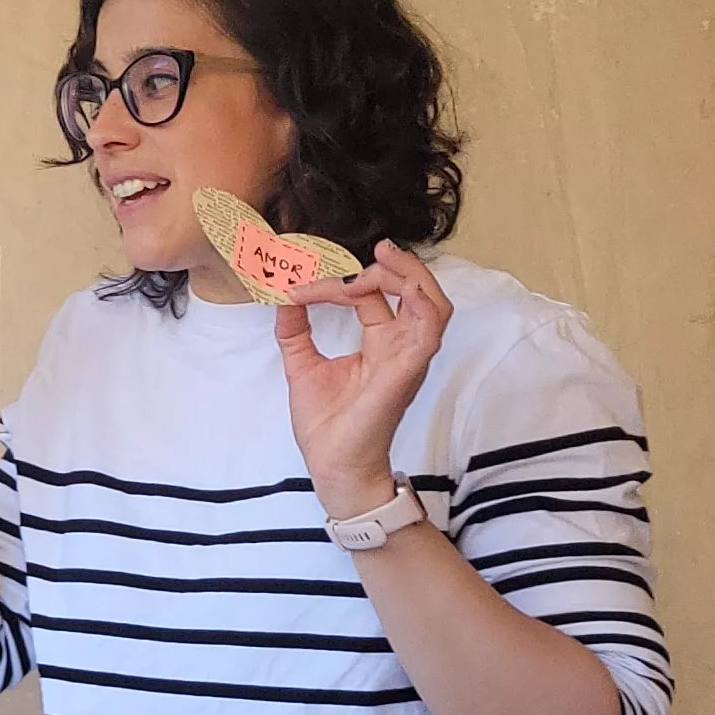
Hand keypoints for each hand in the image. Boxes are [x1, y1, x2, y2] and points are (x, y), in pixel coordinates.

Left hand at [277, 242, 452, 514]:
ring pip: (433, 303)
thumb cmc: (326, 423)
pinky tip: (399, 288)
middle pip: (416, 290)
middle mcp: (399, 346)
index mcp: (380, 343)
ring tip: (381, 260)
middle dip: (396, 264)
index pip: (372, 295)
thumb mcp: (302, 365)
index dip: (343, 279)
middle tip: (371, 250)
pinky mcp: (408, 371)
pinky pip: (430, 330)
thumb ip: (294, 329)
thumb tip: (281, 296)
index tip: (302, 281)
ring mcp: (408, 358)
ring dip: (411, 275)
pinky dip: (421, 303)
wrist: (331, 464)